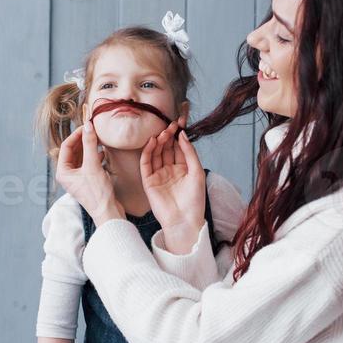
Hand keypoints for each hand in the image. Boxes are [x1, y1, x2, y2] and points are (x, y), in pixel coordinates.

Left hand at [56, 120, 124, 224]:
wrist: (108, 213)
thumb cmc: (97, 193)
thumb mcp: (93, 165)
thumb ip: (90, 144)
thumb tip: (88, 125)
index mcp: (63, 172)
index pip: (66, 146)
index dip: (76, 134)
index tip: (87, 126)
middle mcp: (68, 175)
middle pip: (73, 151)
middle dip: (83, 140)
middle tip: (94, 131)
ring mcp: (78, 178)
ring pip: (82, 157)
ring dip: (90, 148)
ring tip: (100, 140)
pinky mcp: (88, 181)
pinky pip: (89, 163)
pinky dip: (95, 156)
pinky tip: (103, 153)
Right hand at [141, 116, 205, 251]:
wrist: (184, 220)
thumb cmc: (194, 200)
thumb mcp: (197, 172)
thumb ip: (189, 153)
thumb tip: (182, 135)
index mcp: (182, 168)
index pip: (178, 147)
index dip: (178, 135)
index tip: (180, 122)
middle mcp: (169, 170)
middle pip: (166, 148)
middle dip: (168, 136)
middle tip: (171, 125)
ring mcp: (158, 175)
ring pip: (155, 153)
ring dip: (158, 142)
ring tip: (163, 132)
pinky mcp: (148, 181)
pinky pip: (146, 164)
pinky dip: (148, 152)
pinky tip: (152, 142)